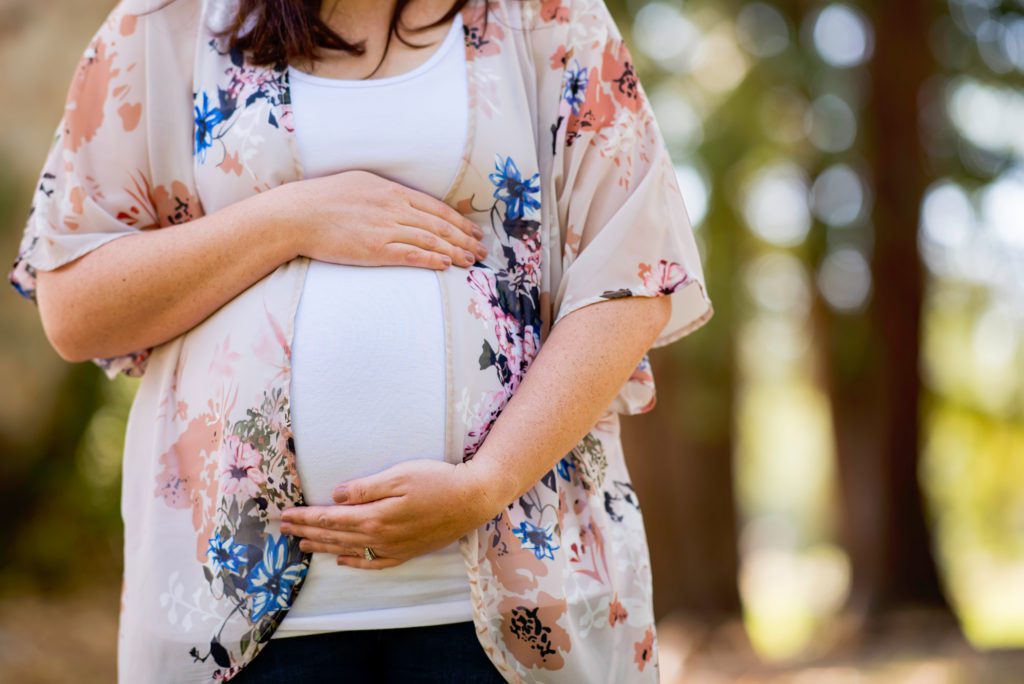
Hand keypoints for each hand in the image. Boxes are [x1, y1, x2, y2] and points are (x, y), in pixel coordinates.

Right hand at [273, 169, 487, 269]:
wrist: (298, 214)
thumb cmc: (323, 198)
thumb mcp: (359, 183)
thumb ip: (385, 192)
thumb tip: (403, 199)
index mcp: (391, 190)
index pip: (435, 207)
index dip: (458, 221)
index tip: (473, 230)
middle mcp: (393, 207)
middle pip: (439, 225)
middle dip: (464, 238)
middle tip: (482, 250)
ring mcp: (385, 228)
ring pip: (430, 240)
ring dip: (455, 251)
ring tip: (471, 261)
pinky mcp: (375, 249)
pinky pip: (411, 255)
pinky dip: (432, 260)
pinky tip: (447, 265)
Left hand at [279, 458, 508, 568]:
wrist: (473, 499)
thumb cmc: (437, 480)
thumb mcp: (400, 475)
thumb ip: (365, 488)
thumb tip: (336, 496)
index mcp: (375, 516)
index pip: (330, 517)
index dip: (306, 517)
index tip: (285, 515)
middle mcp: (381, 536)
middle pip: (335, 535)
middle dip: (307, 531)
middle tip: (284, 530)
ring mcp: (394, 547)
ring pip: (350, 549)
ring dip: (324, 547)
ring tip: (302, 545)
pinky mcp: (407, 552)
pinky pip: (374, 562)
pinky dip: (355, 562)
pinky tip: (343, 561)